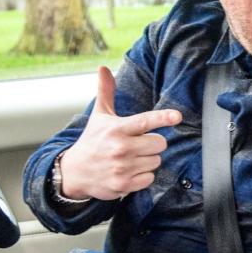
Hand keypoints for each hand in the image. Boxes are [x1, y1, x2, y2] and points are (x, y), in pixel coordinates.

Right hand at [58, 66, 181, 200]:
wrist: (74, 172)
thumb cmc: (92, 140)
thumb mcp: (99, 116)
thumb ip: (106, 92)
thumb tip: (103, 67)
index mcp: (117, 129)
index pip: (145, 121)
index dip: (163, 118)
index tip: (177, 116)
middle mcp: (120, 148)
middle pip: (160, 143)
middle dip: (153, 143)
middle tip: (138, 144)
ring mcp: (122, 167)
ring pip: (156, 161)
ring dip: (148, 160)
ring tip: (130, 158)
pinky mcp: (123, 185)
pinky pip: (150, 178)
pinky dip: (143, 176)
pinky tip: (129, 171)